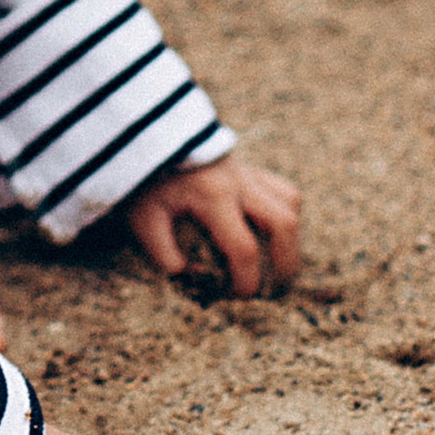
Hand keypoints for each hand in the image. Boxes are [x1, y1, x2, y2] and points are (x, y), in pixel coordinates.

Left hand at [128, 155, 302, 300]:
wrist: (149, 137)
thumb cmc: (146, 181)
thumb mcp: (144, 218)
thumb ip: (163, 254)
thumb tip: (190, 277)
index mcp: (213, 196)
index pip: (244, 248)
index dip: (247, 280)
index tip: (239, 296)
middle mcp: (239, 182)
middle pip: (283, 225)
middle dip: (286, 264)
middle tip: (276, 289)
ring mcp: (248, 172)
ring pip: (289, 204)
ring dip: (290, 239)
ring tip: (279, 267)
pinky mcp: (249, 168)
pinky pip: (283, 190)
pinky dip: (285, 213)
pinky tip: (271, 234)